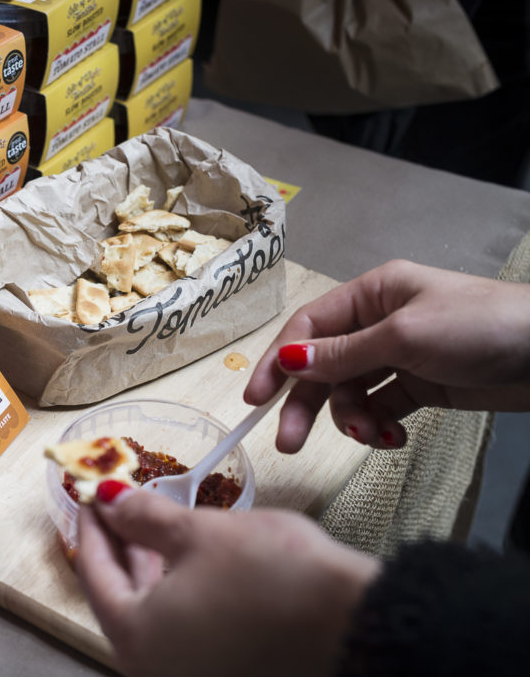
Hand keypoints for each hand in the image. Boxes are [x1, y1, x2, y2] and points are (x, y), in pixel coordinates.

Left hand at [76, 486, 379, 676]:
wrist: (359, 625)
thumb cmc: (277, 577)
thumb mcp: (199, 533)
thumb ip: (144, 519)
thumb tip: (110, 502)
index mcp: (136, 640)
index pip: (95, 573)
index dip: (92, 525)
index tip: (91, 495)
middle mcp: (155, 670)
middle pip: (120, 600)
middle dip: (119, 549)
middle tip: (118, 508)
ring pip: (152, 619)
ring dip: (148, 573)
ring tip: (150, 531)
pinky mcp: (224, 675)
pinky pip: (182, 634)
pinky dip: (176, 598)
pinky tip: (187, 567)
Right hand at [244, 259, 529, 452]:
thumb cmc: (480, 327)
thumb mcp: (404, 337)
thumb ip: (343, 354)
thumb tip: (287, 359)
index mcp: (371, 294)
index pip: (308, 327)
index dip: (277, 362)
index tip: (256, 399)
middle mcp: (379, 323)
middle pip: (324, 365)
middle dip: (306, 403)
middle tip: (289, 442)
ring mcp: (399, 356)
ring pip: (350, 392)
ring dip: (352, 418)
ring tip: (372, 435)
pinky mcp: (420, 386)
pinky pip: (381, 407)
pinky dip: (380, 424)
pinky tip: (394, 437)